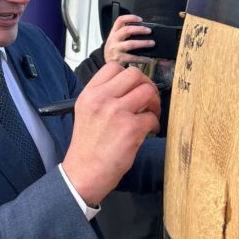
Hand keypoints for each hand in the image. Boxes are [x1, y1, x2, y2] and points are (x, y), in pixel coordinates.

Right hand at [61, 63, 159, 205]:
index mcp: (89, 93)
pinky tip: (148, 131)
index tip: (133, 87)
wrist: (84, 171)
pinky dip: (154, 125)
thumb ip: (103, 97)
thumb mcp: (85, 112)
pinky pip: (152, 117)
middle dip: (146, 84)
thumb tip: (128, 89)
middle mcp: (102, 98)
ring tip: (151, 114)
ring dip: (154, 103)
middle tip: (148, 98)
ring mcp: (117, 112)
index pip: (113, 67)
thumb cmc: (87, 146)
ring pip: (147, 92)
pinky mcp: (131, 128)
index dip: (128, 76)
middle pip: (134, 74)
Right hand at [104, 14, 154, 65]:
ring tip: (151, 43)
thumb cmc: (114, 49)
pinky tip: (148, 59)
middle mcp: (114, 39)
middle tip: (149, 31)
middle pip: (126, 30)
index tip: (140, 19)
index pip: (120, 20)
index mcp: (114, 32)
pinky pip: (133, 57)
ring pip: (130, 44)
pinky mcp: (119, 58)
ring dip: (143, 43)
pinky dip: (142, 58)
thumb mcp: (116, 39)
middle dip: (139, 29)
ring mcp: (116, 49)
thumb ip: (125, 33)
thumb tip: (143, 30)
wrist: (107, 62)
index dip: (130, 17)